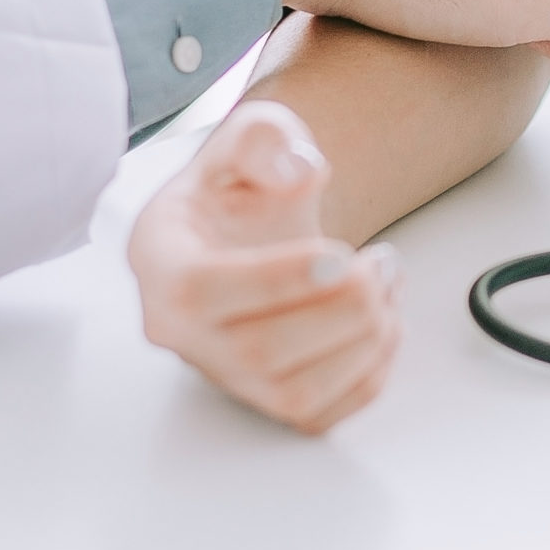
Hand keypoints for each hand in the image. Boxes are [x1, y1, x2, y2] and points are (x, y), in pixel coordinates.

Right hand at [131, 102, 403, 434]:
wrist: (259, 227)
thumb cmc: (248, 184)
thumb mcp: (253, 134)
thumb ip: (265, 137)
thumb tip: (294, 169)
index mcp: (160, 259)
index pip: (200, 290)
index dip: (276, 278)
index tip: (342, 252)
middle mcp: (179, 330)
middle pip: (257, 351)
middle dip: (341, 308)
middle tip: (383, 263)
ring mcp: (222, 372)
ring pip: (293, 394)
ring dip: (363, 344)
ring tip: (390, 286)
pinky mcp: (264, 401)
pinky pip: (319, 415)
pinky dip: (369, 376)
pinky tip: (386, 322)